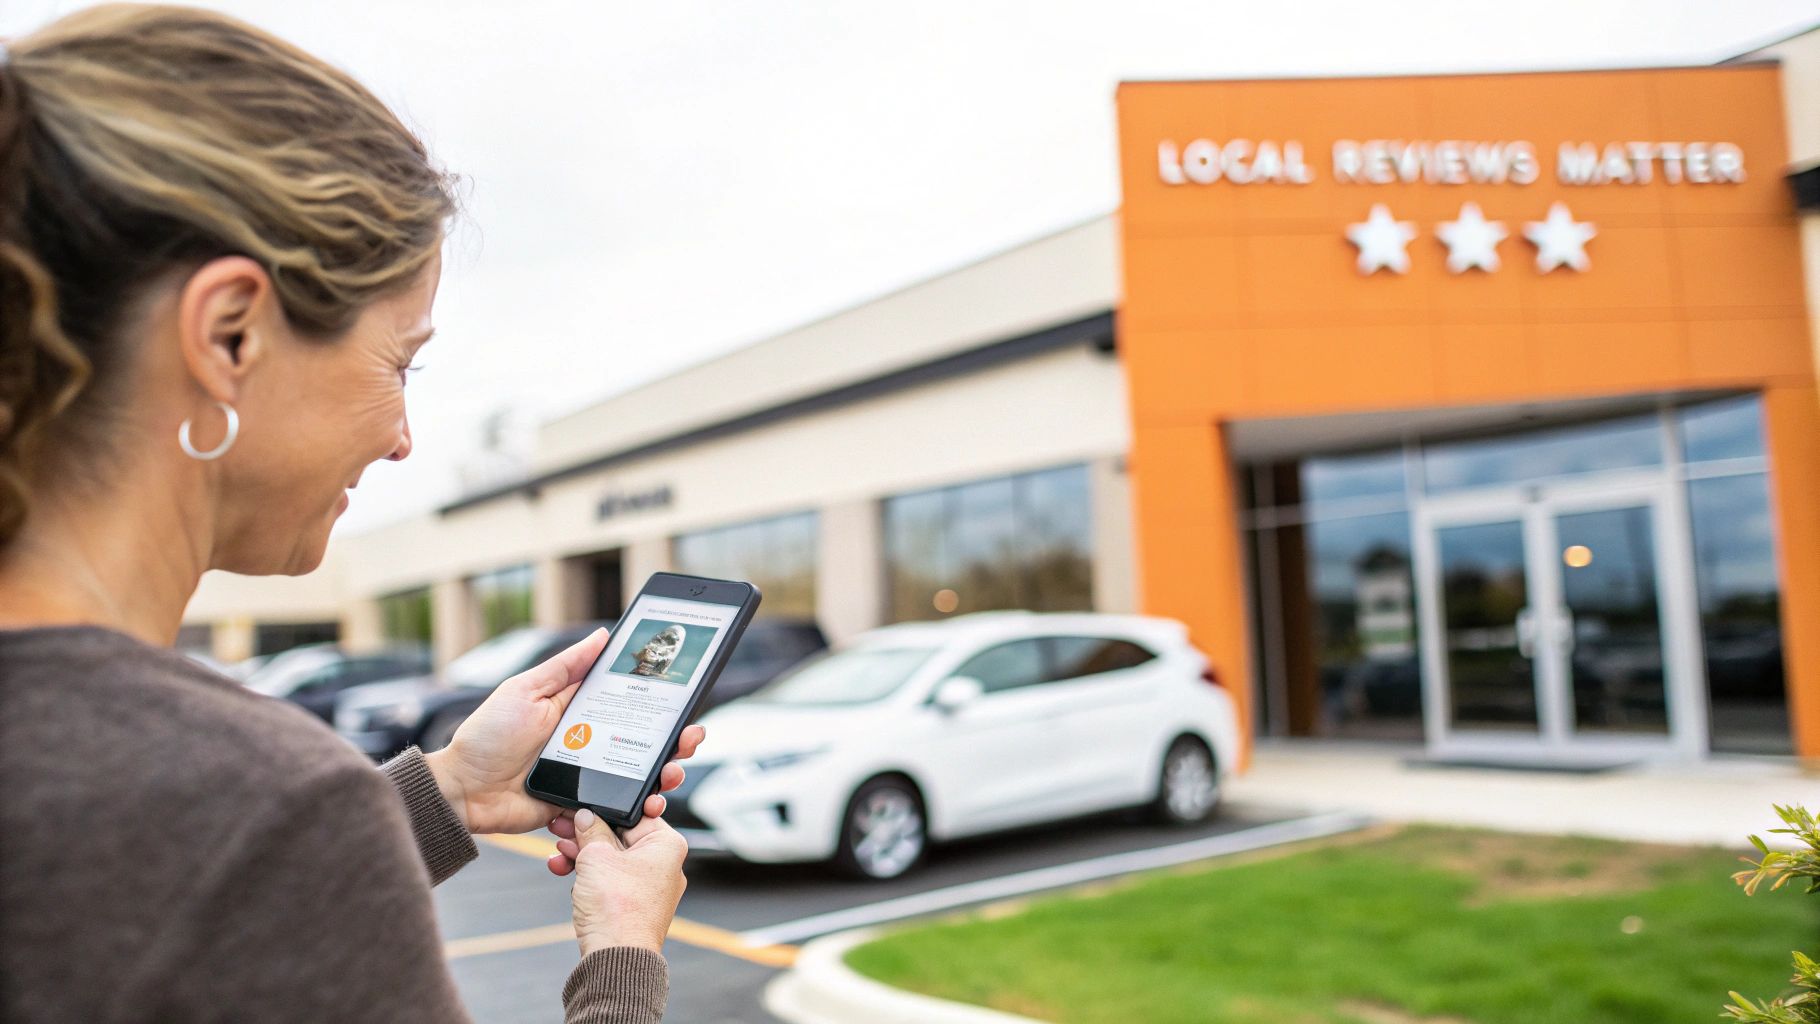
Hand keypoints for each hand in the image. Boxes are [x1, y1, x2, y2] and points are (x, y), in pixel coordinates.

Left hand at [422, 627, 706, 837]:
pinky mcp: (579, 805)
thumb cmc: (488, 736)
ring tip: (668, 778)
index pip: (629, 704)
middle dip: (673, 745)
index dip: (659, 705)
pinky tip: (644, 806)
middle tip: (688, 743)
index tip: (684, 704)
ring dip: (659, 779)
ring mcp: (586, 776)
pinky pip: (611, 809)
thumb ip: (565, 667)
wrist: (463, 791)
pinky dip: (630, 809)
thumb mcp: (526, 690)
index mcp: (579, 711)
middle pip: (643, 743)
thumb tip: (602, 636)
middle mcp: (588, 743)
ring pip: (635, 778)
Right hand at [569, 807, 687, 955]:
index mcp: (667, 845)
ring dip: (582, 854)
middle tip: (563, 827)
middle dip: (587, 834)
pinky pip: (609, 881)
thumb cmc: (618, 909)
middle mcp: (664, 865)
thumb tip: (586, 816)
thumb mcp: (597, 857)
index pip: (634, 814)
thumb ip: (590, 830)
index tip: (582, 808)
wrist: (615, 958)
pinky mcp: (632, 904)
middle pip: (620, 837)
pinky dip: (589, 875)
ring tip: (560, 851)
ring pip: (611, 860)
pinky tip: (564, 870)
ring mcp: (648, 887)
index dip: (604, 810)